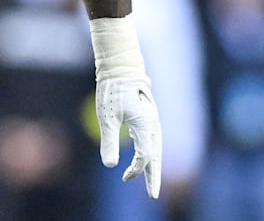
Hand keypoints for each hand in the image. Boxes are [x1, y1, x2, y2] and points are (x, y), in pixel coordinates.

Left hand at [96, 76, 161, 198]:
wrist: (121, 67)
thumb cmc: (113, 90)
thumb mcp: (107, 117)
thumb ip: (110, 142)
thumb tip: (111, 166)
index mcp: (146, 126)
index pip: (146, 156)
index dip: (136, 170)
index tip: (124, 177)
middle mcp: (153, 125)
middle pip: (156, 156)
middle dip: (153, 177)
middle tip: (153, 196)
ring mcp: (152, 120)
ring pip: (155, 148)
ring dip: (153, 165)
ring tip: (151, 181)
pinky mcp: (147, 117)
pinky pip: (152, 139)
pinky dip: (149, 152)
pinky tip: (145, 158)